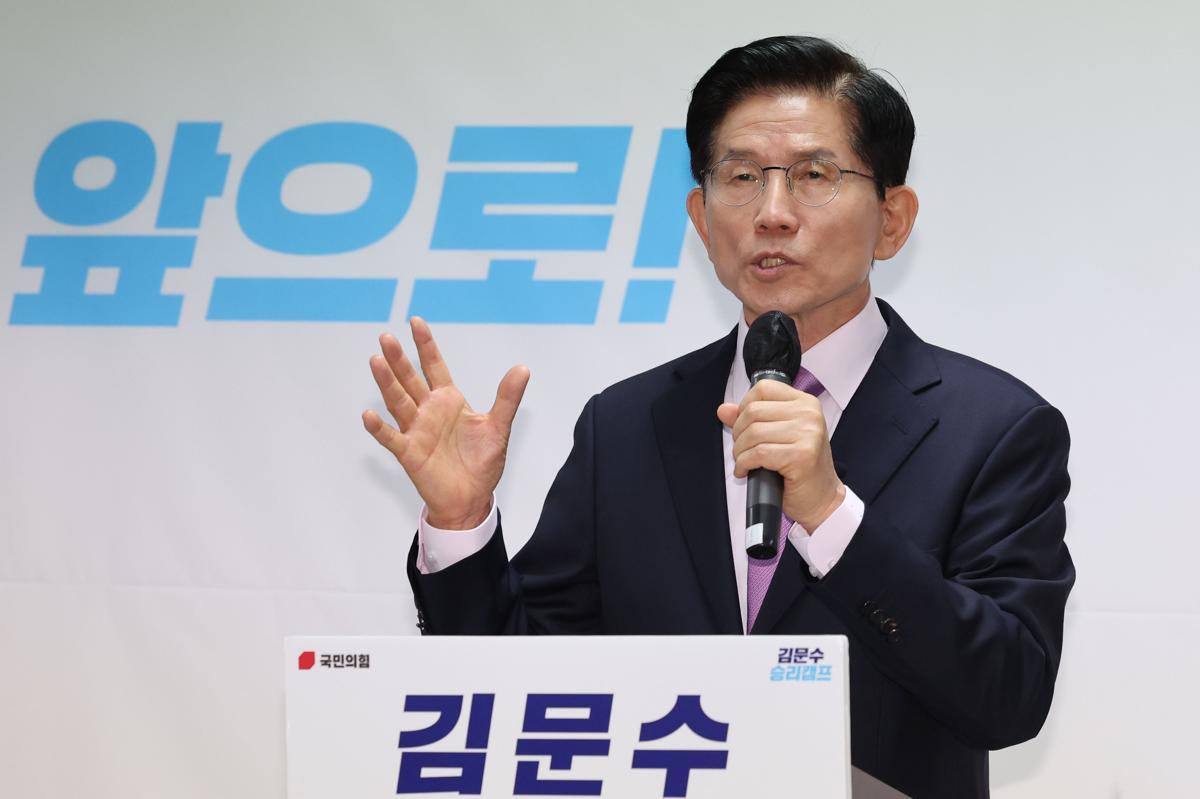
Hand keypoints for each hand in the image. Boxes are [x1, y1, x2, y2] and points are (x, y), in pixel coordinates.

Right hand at [362, 317, 529, 528]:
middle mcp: (428, 411)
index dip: (425, 345)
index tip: (415, 321)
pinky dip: (379, 428)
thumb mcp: (498, 427)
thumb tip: (522, 368)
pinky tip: (369, 415)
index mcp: (449, 401)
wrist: (472, 499)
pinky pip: (391, 438)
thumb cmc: (481, 464)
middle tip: (386, 337)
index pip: (434, 366)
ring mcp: (416, 430)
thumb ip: (507, 397)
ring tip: (376, 360)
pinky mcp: (410, 453)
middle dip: (399, 359)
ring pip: (398, 402)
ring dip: (386, 382)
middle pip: (410, 379)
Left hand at [716, 380, 844, 531]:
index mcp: (805, 403)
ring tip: (744, 461)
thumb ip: (752, 419)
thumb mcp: (778, 435)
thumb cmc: (801, 467)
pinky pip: (758, 454)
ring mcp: (808, 434)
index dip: (744, 406)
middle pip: (753, 411)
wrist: (822, 497)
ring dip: (740, 451)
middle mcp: (809, 414)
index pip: (763, 388)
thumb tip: (724, 410)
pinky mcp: (801, 455)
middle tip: (741, 449)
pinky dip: (744, 464)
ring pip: (753, 433)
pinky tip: (746, 471)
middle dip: (738, 433)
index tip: (743, 425)